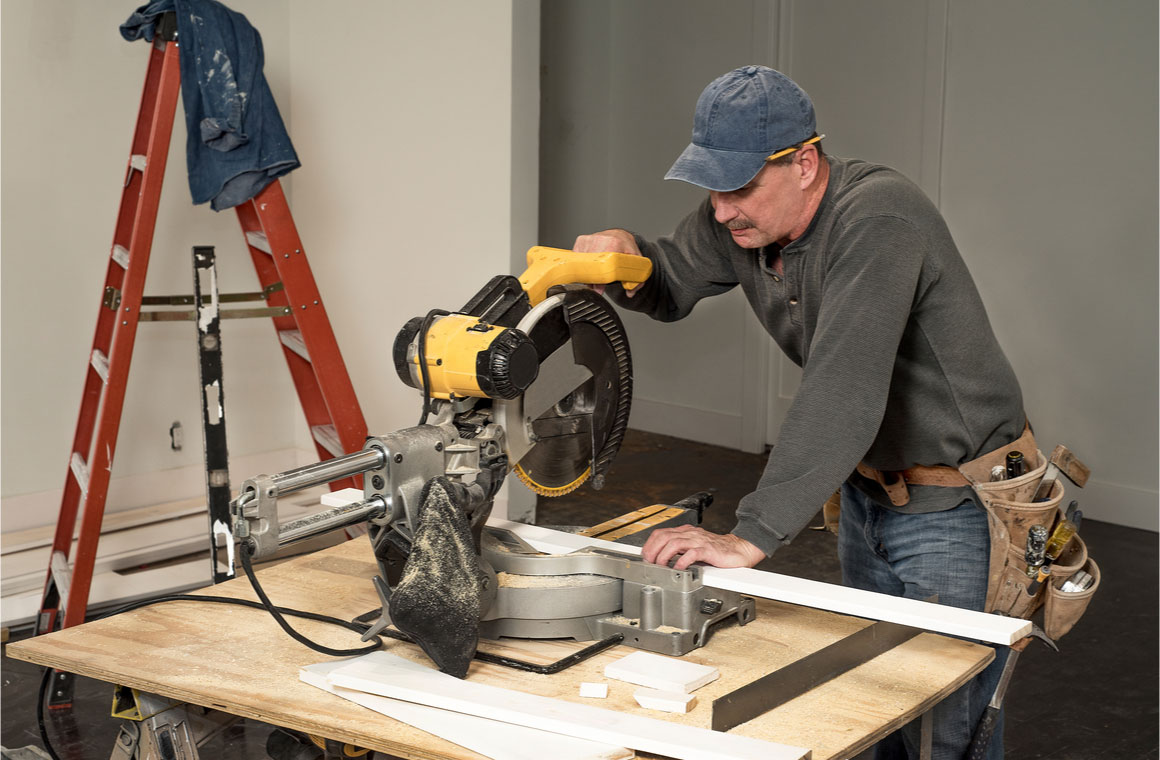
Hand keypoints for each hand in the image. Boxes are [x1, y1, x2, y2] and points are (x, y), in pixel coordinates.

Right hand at [572, 229, 641, 296]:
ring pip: (583, 263)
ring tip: (594, 277)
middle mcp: (601, 239)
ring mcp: (590, 239)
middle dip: (593, 280)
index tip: (600, 289)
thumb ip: (636, 279)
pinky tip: (589, 266)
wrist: (619, 235)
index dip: (601, 280)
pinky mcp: (581, 241)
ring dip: (586, 274)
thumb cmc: (626, 248)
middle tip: (596, 287)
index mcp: (615, 244)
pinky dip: (581, 266)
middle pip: (592, 266)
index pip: (604, 265)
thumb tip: (630, 293)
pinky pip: (577, 258)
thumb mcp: (636, 262)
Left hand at [641, 525, 764, 569]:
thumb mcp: (694, 548)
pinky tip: (679, 568)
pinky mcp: (709, 550)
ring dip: (664, 556)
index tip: (645, 556)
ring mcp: (700, 541)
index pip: (661, 533)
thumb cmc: (717, 552)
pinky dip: (682, 561)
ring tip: (661, 566)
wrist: (739, 550)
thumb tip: (662, 559)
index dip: (650, 545)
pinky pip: (692, 553)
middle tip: (649, 562)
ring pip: (675, 543)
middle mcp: (691, 534)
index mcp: (686, 532)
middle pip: (664, 536)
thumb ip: (681, 550)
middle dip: (653, 550)